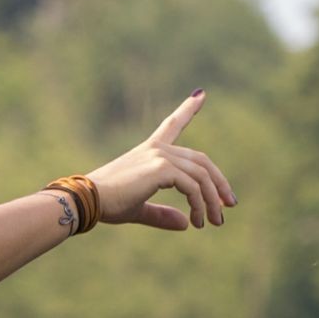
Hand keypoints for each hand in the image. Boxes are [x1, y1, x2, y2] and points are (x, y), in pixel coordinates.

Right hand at [87, 92, 238, 230]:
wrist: (89, 201)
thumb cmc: (108, 203)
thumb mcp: (139, 208)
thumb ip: (162, 214)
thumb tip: (185, 224)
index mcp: (150, 151)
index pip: (173, 123)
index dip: (188, 108)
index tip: (201, 94)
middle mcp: (157, 149)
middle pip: (201, 161)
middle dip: (219, 182)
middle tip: (229, 205)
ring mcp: (160, 156)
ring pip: (201, 176)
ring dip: (212, 200)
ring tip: (215, 222)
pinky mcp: (160, 168)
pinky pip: (192, 186)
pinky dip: (199, 204)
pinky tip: (196, 221)